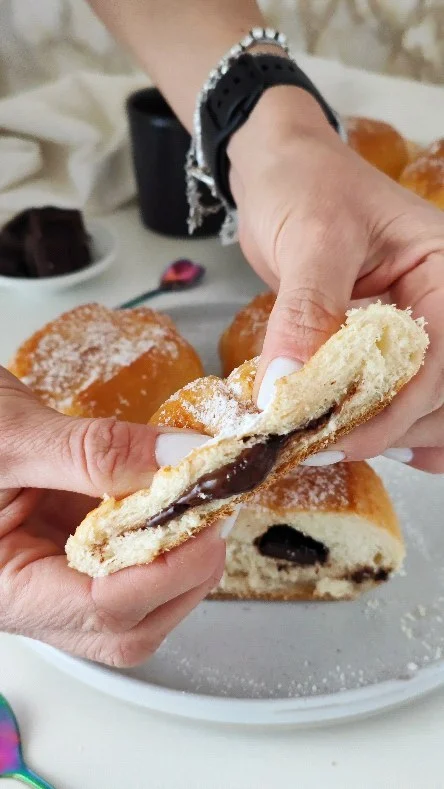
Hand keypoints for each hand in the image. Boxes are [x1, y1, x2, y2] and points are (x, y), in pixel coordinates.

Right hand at [0, 368, 224, 665]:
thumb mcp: (10, 436)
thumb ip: (94, 452)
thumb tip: (181, 460)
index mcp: (1, 589)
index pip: (100, 611)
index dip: (165, 571)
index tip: (207, 519)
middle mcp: (32, 594)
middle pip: (129, 626)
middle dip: (185, 575)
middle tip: (215, 512)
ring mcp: (56, 572)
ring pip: (139, 601)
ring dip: (182, 557)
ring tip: (202, 501)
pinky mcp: (74, 544)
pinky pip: (132, 558)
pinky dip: (166, 531)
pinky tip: (178, 495)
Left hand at [228, 86, 443, 473]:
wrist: (280, 171)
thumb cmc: (304, 184)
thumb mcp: (311, 237)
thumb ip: (307, 310)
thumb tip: (288, 388)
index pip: (443, 353)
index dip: (401, 405)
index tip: (346, 436)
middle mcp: (441, 302)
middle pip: (443, 387)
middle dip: (394, 424)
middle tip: (330, 445)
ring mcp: (417, 325)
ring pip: (431, 400)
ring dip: (394, 434)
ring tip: (338, 445)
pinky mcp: (386, 343)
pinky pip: (406, 393)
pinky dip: (395, 426)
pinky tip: (372, 442)